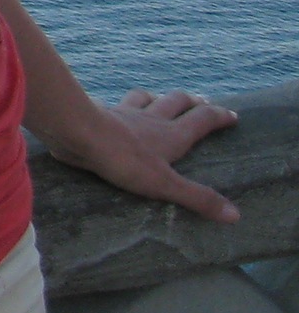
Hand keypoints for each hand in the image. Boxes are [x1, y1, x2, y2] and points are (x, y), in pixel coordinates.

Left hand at [46, 89, 241, 222]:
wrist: (78, 133)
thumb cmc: (124, 160)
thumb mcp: (166, 184)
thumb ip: (198, 197)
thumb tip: (235, 215)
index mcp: (172, 134)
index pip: (202, 120)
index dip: (219, 116)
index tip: (232, 115)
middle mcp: (151, 119)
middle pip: (176, 102)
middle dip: (191, 101)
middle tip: (201, 101)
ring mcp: (125, 113)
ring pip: (145, 98)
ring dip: (156, 97)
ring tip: (160, 99)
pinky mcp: (100, 113)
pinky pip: (114, 104)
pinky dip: (121, 104)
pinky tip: (116, 108)